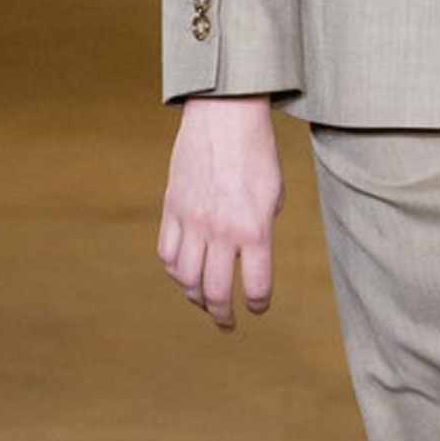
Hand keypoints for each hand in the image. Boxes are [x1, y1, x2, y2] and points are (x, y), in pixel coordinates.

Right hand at [152, 93, 282, 327]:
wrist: (224, 116)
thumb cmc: (257, 153)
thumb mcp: (273, 196)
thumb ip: (260, 230)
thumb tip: (246, 258)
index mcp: (255, 229)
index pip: (255, 285)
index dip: (258, 304)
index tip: (257, 308)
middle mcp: (221, 231)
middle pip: (215, 291)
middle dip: (222, 315)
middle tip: (227, 324)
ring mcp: (192, 221)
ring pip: (185, 278)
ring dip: (195, 297)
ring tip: (203, 303)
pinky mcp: (171, 209)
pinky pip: (166, 253)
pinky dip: (174, 270)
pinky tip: (183, 273)